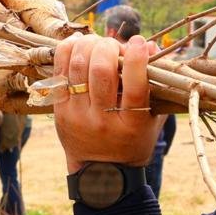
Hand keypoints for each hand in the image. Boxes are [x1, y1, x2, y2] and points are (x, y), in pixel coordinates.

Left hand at [51, 33, 163, 173]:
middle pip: (102, 71)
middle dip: (108, 47)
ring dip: (88, 46)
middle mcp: (104, 121)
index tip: (139, 43)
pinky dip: (67, 52)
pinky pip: (60, 74)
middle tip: (114, 45)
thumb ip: (155, 83)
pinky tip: (76, 44)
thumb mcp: (152, 117)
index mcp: (133, 124)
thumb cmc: (134, 140)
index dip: (136, 60)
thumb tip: (149, 45)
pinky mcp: (61, 112)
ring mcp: (79, 116)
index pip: (135, 86)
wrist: (102, 172)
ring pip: (79, 68)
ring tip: (96, 42)